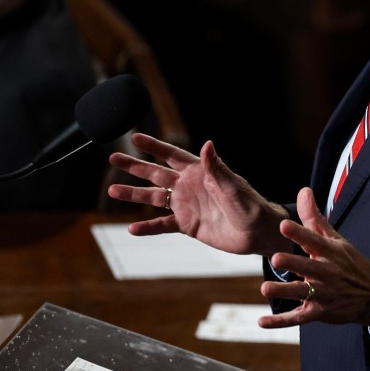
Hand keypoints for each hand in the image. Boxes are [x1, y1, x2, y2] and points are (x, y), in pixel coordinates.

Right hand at [107, 132, 287, 253]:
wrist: (257, 233)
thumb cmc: (249, 205)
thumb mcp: (231, 185)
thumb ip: (216, 167)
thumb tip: (207, 143)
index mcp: (200, 172)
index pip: (172, 155)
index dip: (153, 146)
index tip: (134, 137)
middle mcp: (189, 186)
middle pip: (156, 173)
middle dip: (134, 166)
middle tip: (113, 158)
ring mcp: (187, 205)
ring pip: (154, 197)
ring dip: (133, 194)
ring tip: (112, 190)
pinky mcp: (188, 225)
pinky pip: (163, 225)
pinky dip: (148, 227)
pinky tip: (131, 228)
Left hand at [260, 187, 369, 327]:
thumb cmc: (350, 263)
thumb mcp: (336, 239)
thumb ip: (315, 217)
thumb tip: (303, 190)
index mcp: (331, 253)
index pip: (314, 241)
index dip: (299, 233)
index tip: (284, 225)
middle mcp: (328, 273)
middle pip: (308, 268)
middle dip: (292, 264)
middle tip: (275, 259)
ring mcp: (324, 294)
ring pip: (302, 293)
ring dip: (284, 291)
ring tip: (265, 288)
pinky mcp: (320, 313)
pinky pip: (298, 318)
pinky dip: (280, 322)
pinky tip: (262, 321)